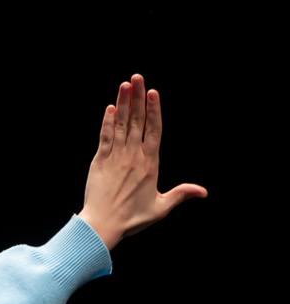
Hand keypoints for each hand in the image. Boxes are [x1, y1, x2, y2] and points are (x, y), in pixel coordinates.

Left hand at [78, 76, 206, 250]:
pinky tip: (109, 109)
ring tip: (125, 85)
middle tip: (137, 77)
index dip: (154, 110)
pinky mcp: (99, 162)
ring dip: (123, 103)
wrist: (102, 226)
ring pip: (121, 125)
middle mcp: (133, 156)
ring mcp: (115, 157)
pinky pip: (105, 137)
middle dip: (138, 97)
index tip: (153, 92)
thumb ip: (180, 194)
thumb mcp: (160, 208)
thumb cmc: (131, 219)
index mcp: (150, 164)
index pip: (154, 130)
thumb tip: (204, 192)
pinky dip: (107, 123)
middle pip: (137, 121)